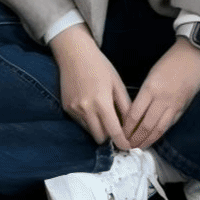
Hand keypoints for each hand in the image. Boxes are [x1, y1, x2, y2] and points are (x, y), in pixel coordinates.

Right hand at [50, 24, 132, 149]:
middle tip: (117, 126)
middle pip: (100, 137)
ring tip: (103, 112)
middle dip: (110, 136)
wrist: (74, 53)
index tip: (129, 146)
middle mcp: (86, 110)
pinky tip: (91, 105)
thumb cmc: (99, 65)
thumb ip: (125, 105)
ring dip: (98, 128)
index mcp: (101, 102)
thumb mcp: (117, 83)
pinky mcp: (66, 109)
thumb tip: (132, 125)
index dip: (122, 142)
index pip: (114, 132)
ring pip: (90, 131)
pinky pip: (80, 122)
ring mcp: (74, 110)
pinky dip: (88, 120)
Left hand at [122, 39, 199, 149]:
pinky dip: (161, 133)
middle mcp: (162, 99)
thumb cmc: (172, 60)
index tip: (120, 133)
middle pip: (146, 126)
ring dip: (148, 140)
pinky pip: (170, 124)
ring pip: (159, 129)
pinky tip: (155, 138)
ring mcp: (174, 105)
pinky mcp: (183, 107)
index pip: (134, 114)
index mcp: (151, 88)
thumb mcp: (152, 73)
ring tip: (139, 146)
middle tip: (128, 146)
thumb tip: (135, 110)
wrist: (194, 54)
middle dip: (135, 138)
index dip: (126, 127)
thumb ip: (145, 92)